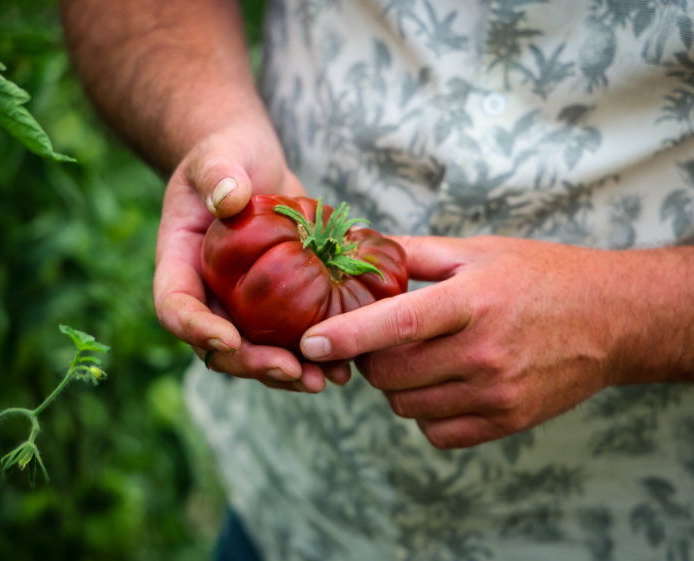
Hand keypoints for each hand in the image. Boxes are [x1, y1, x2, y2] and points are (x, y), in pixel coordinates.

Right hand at [154, 121, 349, 391]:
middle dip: (253, 363)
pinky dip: (314, 354)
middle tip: (293, 371)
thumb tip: (228, 198)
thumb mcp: (219, 155)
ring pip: (256, 351)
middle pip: (219, 345)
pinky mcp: (274, 304)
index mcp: (180, 264)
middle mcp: (207, 294)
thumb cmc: (228, 156)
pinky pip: (288, 338)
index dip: (197, 329)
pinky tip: (345, 365)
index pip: (175, 307)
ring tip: (327, 379)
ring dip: (288, 371)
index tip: (230, 339)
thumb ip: (218, 173)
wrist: (252, 167)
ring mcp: (240, 304)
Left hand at [299, 235, 672, 446]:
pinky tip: (443, 383)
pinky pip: (435, 431)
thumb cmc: (539, 275)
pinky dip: (425, 411)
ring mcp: (496, 392)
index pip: (397, 323)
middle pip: (389, 372)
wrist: (612, 318)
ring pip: (405, 404)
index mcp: (472, 300)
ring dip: (397, 383)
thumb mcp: (479, 251)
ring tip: (422, 356)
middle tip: (384, 337)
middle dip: (371, 356)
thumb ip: (415, 252)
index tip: (309, 342)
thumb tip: (359, 246)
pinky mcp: (507, 420)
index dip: (347, 334)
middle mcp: (483, 351)